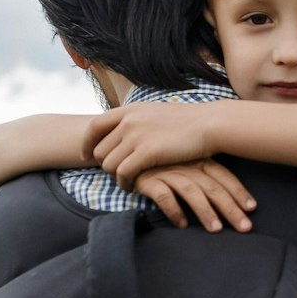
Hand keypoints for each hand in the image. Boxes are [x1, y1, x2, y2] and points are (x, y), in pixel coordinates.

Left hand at [85, 102, 219, 188]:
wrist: (210, 124)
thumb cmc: (188, 122)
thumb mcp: (157, 112)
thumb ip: (139, 119)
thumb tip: (127, 128)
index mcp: (130, 110)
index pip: (94, 126)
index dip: (86, 143)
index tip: (87, 155)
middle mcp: (129, 121)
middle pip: (99, 150)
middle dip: (106, 165)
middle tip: (118, 175)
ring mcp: (136, 136)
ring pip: (108, 164)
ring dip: (115, 177)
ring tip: (127, 182)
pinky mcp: (146, 152)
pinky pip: (122, 173)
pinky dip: (124, 183)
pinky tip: (133, 187)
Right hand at [133, 160, 256, 232]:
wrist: (127, 152)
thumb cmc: (162, 161)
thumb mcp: (186, 163)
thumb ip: (204, 177)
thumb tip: (229, 200)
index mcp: (199, 159)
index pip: (223, 176)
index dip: (238, 191)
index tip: (252, 208)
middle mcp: (186, 164)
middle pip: (212, 187)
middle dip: (230, 208)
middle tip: (244, 227)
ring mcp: (168, 171)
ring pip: (191, 191)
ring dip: (205, 211)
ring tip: (216, 230)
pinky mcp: (148, 179)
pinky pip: (163, 196)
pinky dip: (174, 210)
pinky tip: (183, 224)